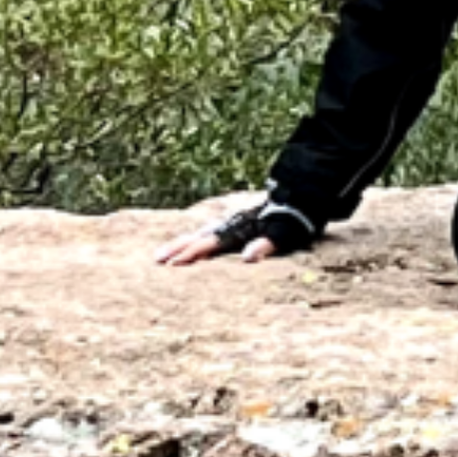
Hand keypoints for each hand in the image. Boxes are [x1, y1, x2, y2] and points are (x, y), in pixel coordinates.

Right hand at [156, 196, 310, 264]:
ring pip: (200, 232)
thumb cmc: (294, 217)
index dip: (193, 254)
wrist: (301, 191)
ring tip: (160, 255)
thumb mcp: (286, 233)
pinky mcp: (234, 220)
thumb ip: (267, 244)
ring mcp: (231, 220)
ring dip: (180, 243)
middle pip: (200, 236)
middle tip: (156, 260)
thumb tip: (248, 259)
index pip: (211, 243)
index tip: (173, 265)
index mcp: (240, 227)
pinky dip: (192, 237)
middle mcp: (231, 222)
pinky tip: (186, 242)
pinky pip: (207, 230)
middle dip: (178, 248)